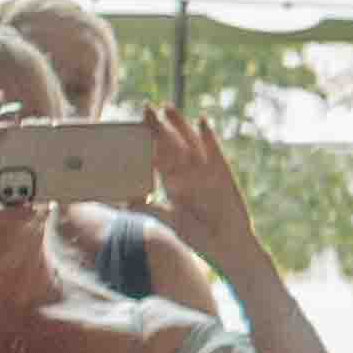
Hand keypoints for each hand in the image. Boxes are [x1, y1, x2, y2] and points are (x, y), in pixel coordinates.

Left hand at [136, 109, 260, 275]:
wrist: (228, 245)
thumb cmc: (199, 237)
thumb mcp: (169, 221)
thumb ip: (150, 209)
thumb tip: (125, 200)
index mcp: (172, 184)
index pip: (156, 157)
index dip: (145, 141)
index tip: (132, 126)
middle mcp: (187, 174)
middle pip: (171, 144)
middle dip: (159, 127)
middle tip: (146, 107)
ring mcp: (205, 172)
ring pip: (190, 143)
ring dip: (180, 125)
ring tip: (168, 107)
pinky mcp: (222, 173)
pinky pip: (214, 151)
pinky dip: (208, 137)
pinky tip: (201, 121)